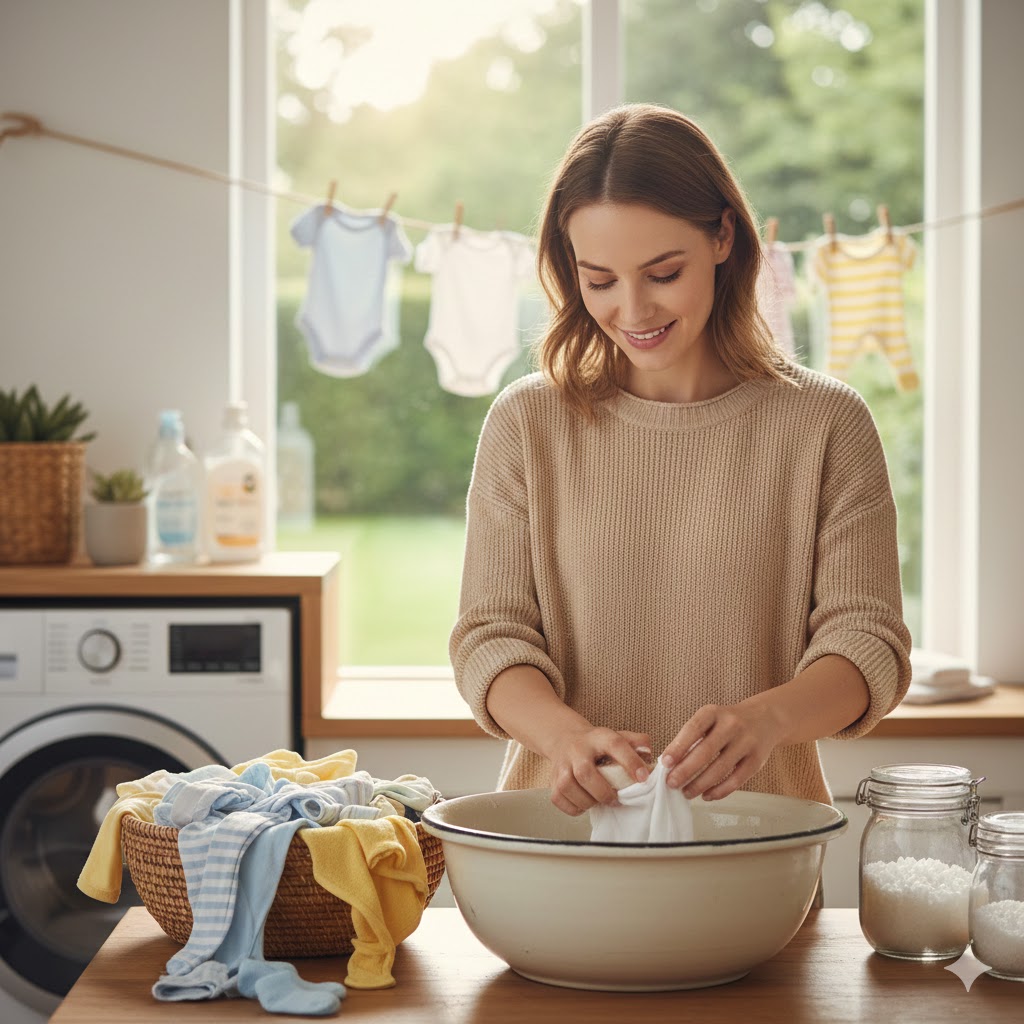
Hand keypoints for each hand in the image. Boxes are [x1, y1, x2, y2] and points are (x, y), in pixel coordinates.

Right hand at [547, 727, 652, 816]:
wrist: (565, 738)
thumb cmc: (597, 745)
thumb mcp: (618, 736)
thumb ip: (638, 743)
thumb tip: (650, 756)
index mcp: (598, 737)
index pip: (615, 744)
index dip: (630, 761)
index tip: (643, 778)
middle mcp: (577, 749)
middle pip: (585, 773)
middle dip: (603, 792)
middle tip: (616, 800)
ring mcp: (562, 764)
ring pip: (568, 787)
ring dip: (588, 801)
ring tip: (599, 801)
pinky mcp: (552, 780)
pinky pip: (559, 798)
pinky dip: (574, 807)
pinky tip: (585, 803)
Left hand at [660, 699, 782, 800]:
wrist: (765, 719)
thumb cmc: (727, 722)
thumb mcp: (710, 719)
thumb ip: (693, 737)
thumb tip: (670, 764)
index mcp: (714, 712)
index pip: (693, 728)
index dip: (678, 746)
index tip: (665, 762)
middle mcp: (731, 725)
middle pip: (706, 751)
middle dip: (686, 770)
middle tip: (672, 783)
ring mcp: (746, 742)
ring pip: (720, 768)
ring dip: (700, 784)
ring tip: (686, 792)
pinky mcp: (757, 760)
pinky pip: (736, 780)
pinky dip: (719, 791)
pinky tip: (707, 795)